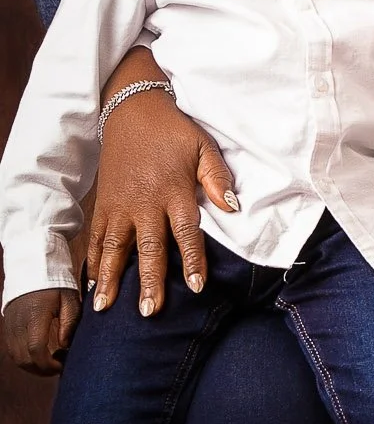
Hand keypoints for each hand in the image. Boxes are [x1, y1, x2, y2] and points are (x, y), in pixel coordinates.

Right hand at [3, 288, 80, 375]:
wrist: (34, 270)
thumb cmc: (56, 284)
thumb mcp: (70, 300)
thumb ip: (69, 323)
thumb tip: (66, 346)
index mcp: (35, 316)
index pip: (36, 350)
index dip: (49, 364)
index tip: (63, 365)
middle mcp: (18, 324)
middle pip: (24, 359)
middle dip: (42, 369)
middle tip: (60, 365)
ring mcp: (10, 327)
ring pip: (17, 358)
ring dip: (33, 366)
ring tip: (51, 361)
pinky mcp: (7, 328)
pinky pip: (13, 351)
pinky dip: (25, 358)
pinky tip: (40, 354)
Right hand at [85, 48, 237, 316]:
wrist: (132, 111)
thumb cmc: (173, 132)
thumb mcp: (202, 147)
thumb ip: (217, 178)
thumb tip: (232, 207)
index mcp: (173, 190)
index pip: (185, 232)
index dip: (192, 260)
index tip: (196, 287)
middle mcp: (145, 202)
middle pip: (149, 247)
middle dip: (149, 281)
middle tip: (150, 312)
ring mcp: (120, 205)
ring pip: (115, 248)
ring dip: (112, 279)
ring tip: (105, 308)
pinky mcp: (103, 204)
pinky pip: (97, 237)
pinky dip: (93, 261)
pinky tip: (92, 283)